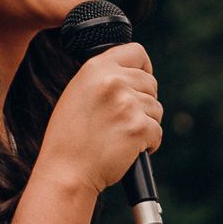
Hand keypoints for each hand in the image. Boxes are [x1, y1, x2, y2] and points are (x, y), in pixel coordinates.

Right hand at [41, 44, 162, 197]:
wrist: (65, 171)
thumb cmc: (69, 138)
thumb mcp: (79, 94)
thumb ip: (104, 79)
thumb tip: (135, 74)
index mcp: (95, 68)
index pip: (136, 52)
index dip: (143, 68)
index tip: (141, 82)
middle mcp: (112, 81)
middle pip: (151, 83)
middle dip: (144, 102)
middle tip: (122, 121)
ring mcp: (127, 103)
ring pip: (156, 109)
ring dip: (145, 124)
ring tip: (119, 136)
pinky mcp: (138, 126)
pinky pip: (157, 131)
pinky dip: (148, 144)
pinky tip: (127, 150)